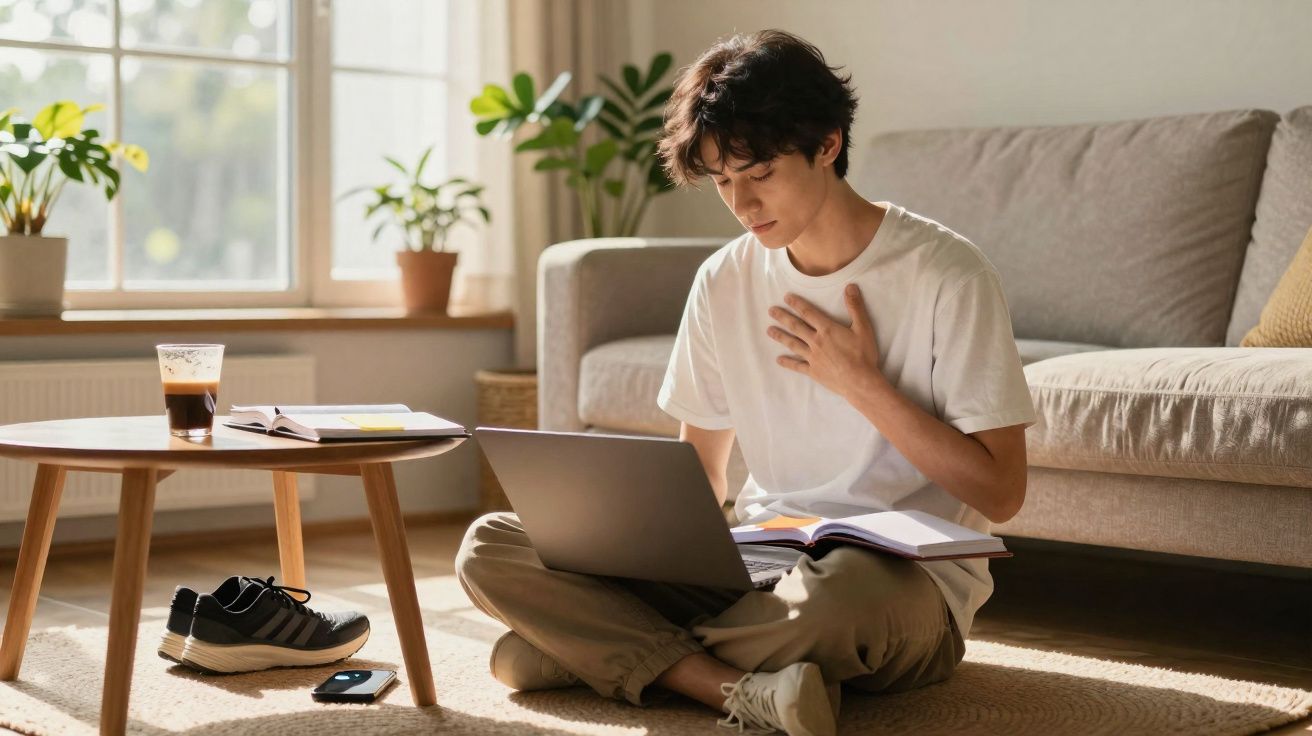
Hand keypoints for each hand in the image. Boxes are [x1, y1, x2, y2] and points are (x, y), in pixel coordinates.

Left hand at [767, 284, 883, 399]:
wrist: (860, 382)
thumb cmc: (863, 355)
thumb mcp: (863, 328)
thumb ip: (855, 307)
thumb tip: (850, 286)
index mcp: (827, 329)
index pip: (808, 313)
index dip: (797, 304)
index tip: (786, 298)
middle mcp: (816, 342)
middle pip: (796, 327)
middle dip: (783, 317)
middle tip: (771, 311)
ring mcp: (813, 357)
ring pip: (793, 344)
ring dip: (780, 336)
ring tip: (769, 331)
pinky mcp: (814, 371)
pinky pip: (797, 366)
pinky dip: (788, 362)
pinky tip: (779, 360)